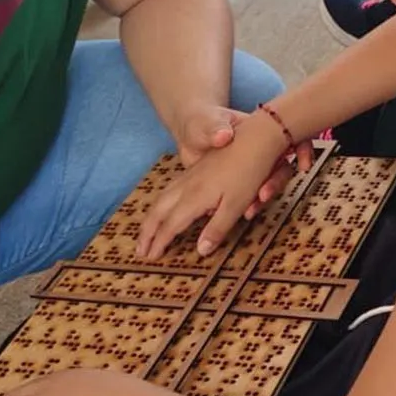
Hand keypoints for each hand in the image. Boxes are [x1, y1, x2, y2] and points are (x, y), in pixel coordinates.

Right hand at [139, 113, 309, 257]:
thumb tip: (200, 251)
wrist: (255, 137)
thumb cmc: (250, 172)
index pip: (170, 225)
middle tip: (140, 250)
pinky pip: (169, 189)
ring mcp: (190, 175)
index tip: (150, 258)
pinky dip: (160, 203)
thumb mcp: (237, 205)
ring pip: (162, 198)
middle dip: (147, 232)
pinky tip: (164, 206)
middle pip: (158, 211)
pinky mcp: (196, 169)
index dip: (159, 243)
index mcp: (195, 198)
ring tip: (146, 233)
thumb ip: (217, 228)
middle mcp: (187, 186)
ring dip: (151, 217)